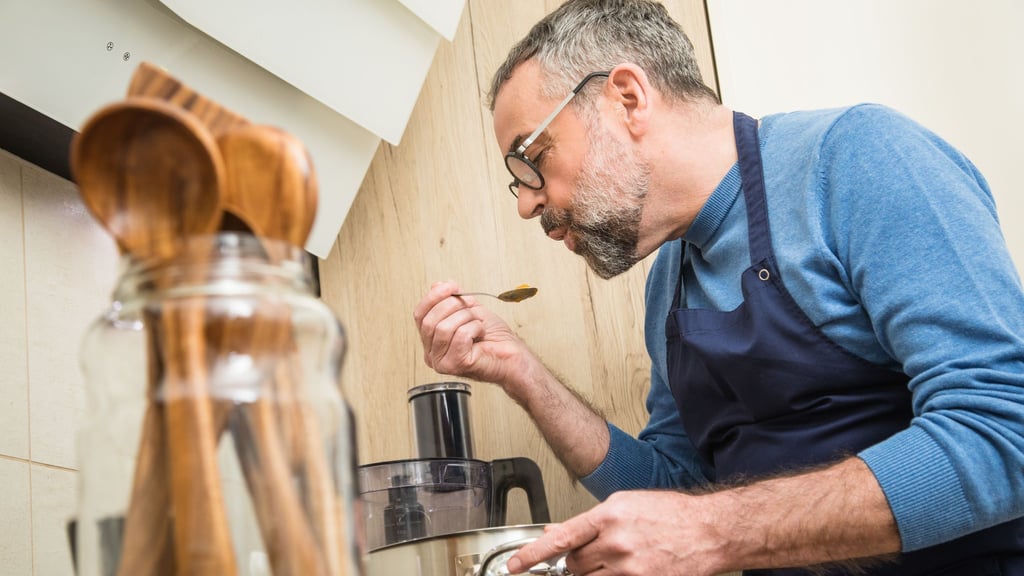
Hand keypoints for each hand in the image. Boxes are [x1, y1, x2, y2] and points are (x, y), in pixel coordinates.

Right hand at [413, 281, 528, 384]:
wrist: (513, 356)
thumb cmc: (495, 339)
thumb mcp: (470, 310)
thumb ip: (452, 299)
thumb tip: (437, 285)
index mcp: (432, 341)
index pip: (419, 315)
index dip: (433, 297)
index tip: (450, 286)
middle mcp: (433, 354)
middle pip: (429, 321)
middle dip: (452, 306)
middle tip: (470, 306)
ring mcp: (442, 362)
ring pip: (443, 328)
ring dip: (466, 318)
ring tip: (477, 323)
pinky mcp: (456, 365)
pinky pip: (460, 335)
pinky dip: (474, 328)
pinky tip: (481, 333)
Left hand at [506, 490, 723, 575]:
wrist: (709, 531)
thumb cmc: (671, 514)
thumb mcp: (626, 505)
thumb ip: (589, 521)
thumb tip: (556, 530)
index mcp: (610, 514)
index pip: (560, 538)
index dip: (532, 555)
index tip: (515, 566)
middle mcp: (616, 541)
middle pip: (574, 563)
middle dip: (578, 561)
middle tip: (597, 553)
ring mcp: (630, 567)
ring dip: (593, 574)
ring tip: (616, 561)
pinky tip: (624, 570)